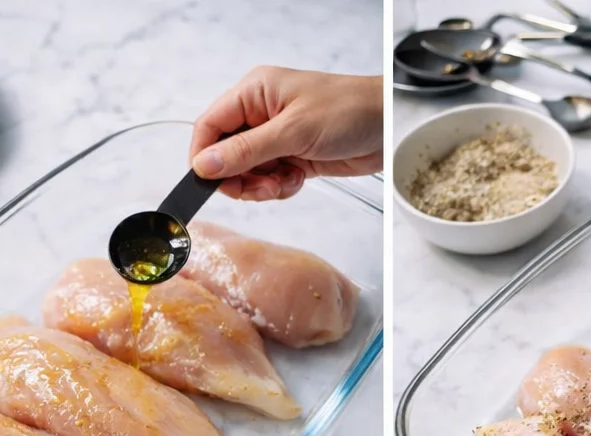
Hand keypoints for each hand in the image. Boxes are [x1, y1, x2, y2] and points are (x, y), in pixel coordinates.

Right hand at [190, 67, 382, 201]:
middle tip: (261, 187)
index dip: (204, 157)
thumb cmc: (348, 111)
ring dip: (262, 186)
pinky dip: (280, 187)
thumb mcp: (292, 132)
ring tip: (284, 181)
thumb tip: (205, 164)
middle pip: (226, 156)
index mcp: (254, 93)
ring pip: (248, 173)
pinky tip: (298, 179)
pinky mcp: (292, 157)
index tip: (208, 183)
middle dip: (239, 178)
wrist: (386, 126)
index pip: (210, 126)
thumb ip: (246, 151)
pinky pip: (270, 181)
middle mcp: (261, 114)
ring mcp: (276, 137)